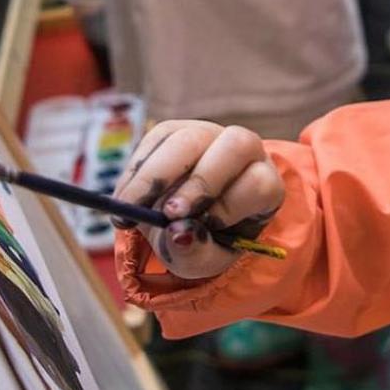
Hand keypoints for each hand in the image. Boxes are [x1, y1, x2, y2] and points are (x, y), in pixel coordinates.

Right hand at [113, 121, 285, 280]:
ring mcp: (209, 134)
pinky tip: (126, 199)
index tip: (203, 225)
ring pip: (189, 138)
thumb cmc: (206, 241)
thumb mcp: (203, 259)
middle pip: (234, 146)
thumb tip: (179, 235)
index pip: (258, 183)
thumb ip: (195, 253)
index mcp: (264, 185)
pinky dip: (137, 170)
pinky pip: (156, 138)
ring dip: (157, 176)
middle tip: (166, 214)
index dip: (231, 203)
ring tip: (131, 210)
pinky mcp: (175, 130)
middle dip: (200, 182)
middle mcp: (244, 150)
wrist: (183, 223)